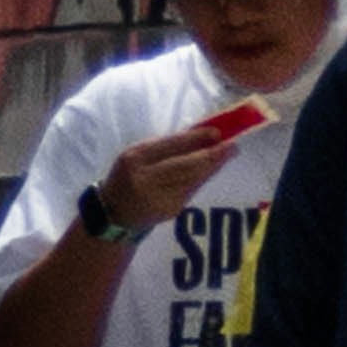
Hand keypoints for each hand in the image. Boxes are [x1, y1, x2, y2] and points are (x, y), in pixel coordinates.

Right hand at [97, 106, 267, 237]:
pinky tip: (214, 168)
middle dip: (212, 154)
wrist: (115, 214)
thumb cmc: (129, 175)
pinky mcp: (170, 211)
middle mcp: (145, 179)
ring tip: (229, 153)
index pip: (169, 146)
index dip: (195, 139)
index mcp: (134, 158)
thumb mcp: (138, 155)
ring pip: (192, 179)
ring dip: (213, 165)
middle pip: (185, 165)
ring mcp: (158, 198)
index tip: (216, 132)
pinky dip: (204, 177)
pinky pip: (191, 190)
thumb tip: (199, 134)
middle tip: (232, 144)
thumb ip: (164, 146)